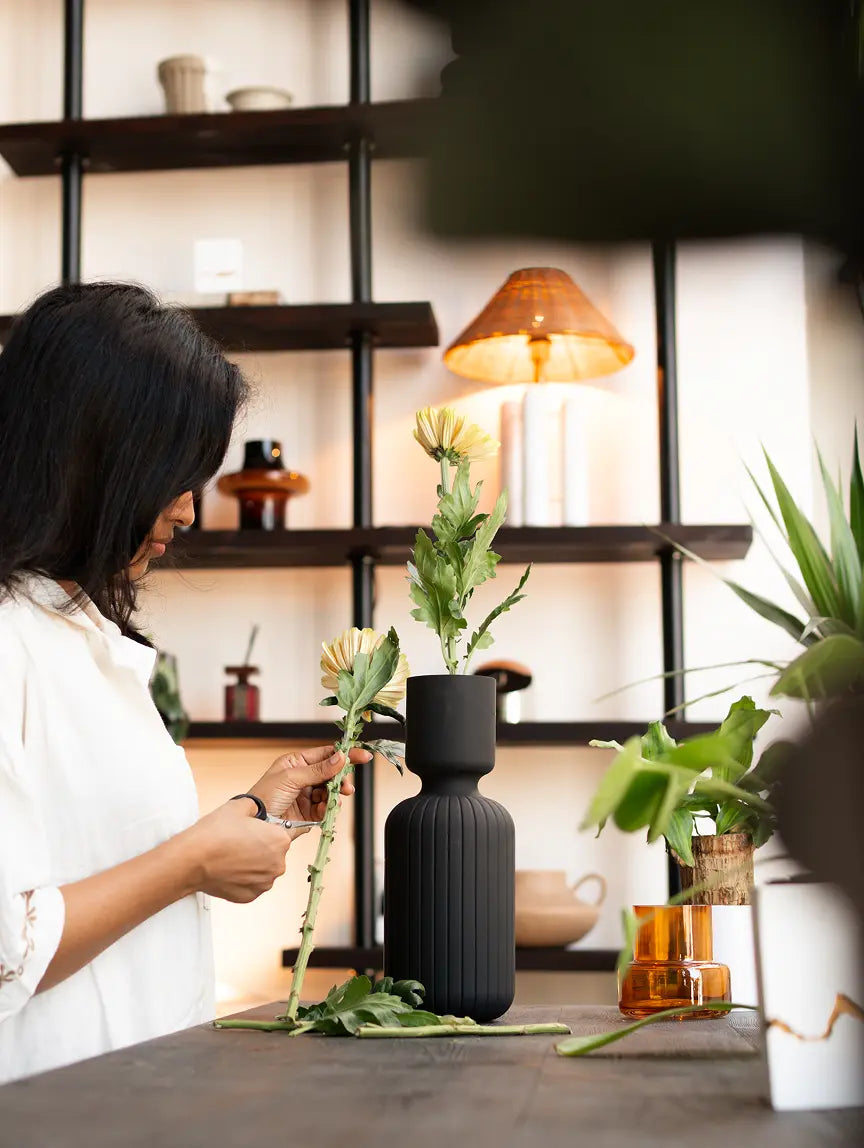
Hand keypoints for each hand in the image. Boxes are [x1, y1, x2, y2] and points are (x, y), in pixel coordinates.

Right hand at [181, 800, 291, 902]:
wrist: (192, 860)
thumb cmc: (214, 835)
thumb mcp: (238, 805)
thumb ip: (254, 806)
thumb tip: (255, 809)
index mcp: (280, 841)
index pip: (279, 834)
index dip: (263, 831)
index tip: (251, 832)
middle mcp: (278, 864)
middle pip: (272, 854)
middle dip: (259, 849)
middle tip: (238, 843)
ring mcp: (264, 883)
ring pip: (262, 871)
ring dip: (251, 866)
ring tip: (231, 857)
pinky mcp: (250, 897)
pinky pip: (250, 885)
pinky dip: (241, 880)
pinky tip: (228, 870)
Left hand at [249, 745, 370, 837]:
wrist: (256, 824)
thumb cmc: (265, 795)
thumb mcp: (292, 777)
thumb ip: (319, 769)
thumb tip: (341, 757)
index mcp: (296, 763)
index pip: (325, 755)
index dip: (344, 754)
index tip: (362, 756)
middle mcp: (302, 778)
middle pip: (331, 774)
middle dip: (340, 779)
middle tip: (346, 785)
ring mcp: (306, 796)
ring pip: (330, 792)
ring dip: (334, 795)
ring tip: (334, 798)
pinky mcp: (308, 813)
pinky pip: (325, 808)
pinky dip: (328, 808)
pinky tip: (324, 809)